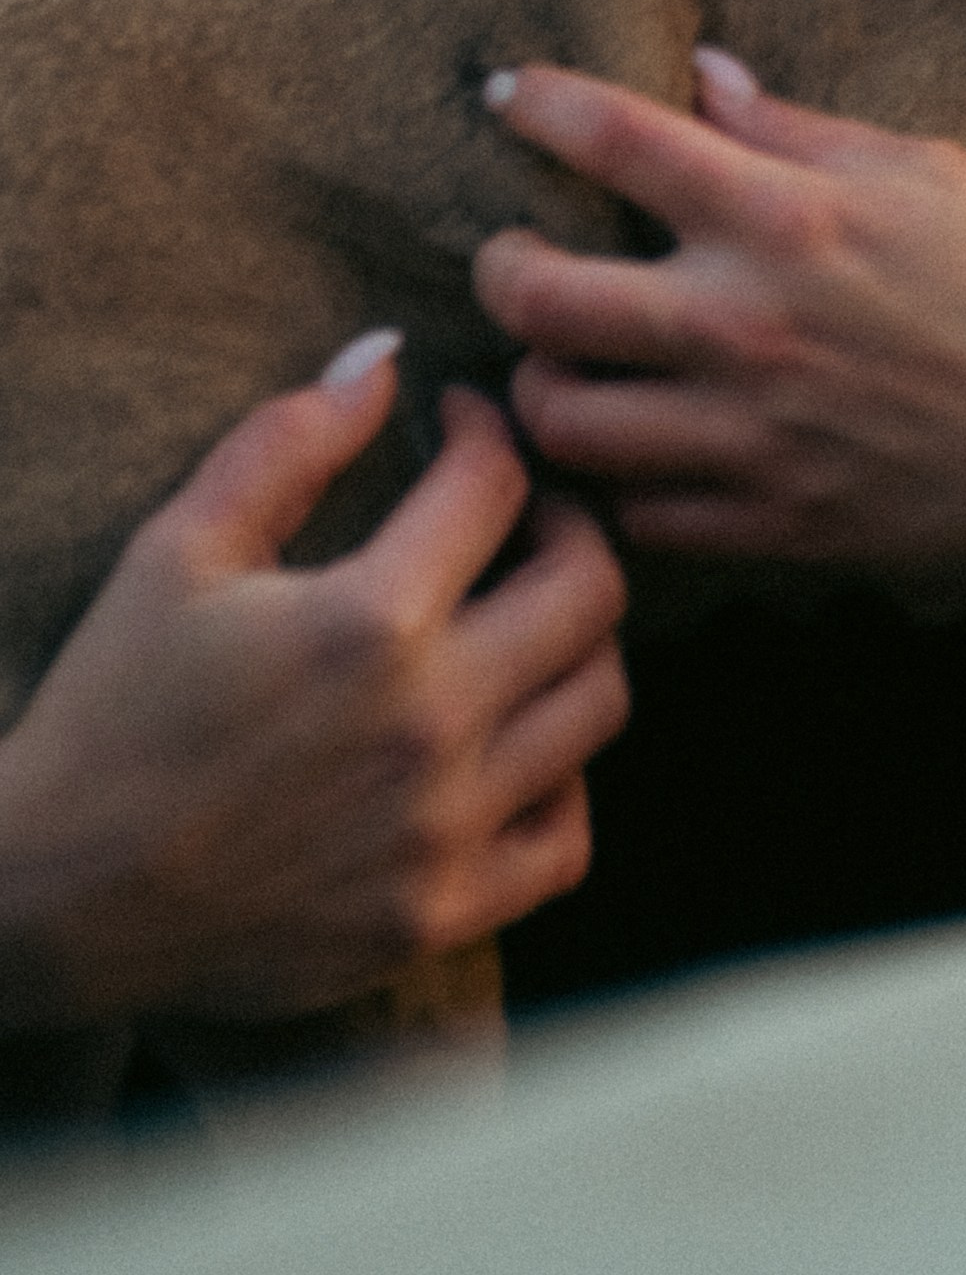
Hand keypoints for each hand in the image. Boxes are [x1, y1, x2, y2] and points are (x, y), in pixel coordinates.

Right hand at [0, 342, 629, 1033]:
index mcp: (368, 622)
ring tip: (526, 620)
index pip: (497, 484)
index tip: (460, 423)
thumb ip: (288, 442)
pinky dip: (563, 784)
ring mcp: (443, 832)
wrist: (57, 898)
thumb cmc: (115, 710)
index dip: (487, 429)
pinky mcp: (437, 916)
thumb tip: (386, 358)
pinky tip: (515, 746)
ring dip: (577, 644)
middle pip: (592, 591)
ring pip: (599, 706)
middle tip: (524, 517)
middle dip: (568, 524)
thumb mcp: (177, 550)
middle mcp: (430, 726)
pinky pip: (566, 842)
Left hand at [474, 56, 965, 609]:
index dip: (538, 104)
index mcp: (787, 217)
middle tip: (514, 258)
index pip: (616, 139)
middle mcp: (745, 325)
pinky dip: (619, 480)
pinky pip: (636, 513)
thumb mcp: (931, 172)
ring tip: (562, 363)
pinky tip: (639, 447)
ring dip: (542, 387)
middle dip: (499, 269)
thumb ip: (798, 133)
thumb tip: (705, 79)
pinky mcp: (771, 528)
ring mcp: (749, 438)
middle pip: (537, 301)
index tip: (509, 96)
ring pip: (561, 422)